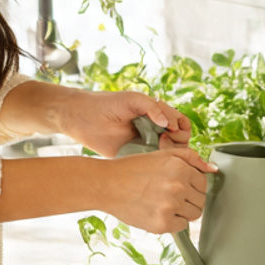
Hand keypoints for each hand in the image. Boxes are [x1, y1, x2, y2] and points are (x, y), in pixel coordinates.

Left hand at [58, 88, 192, 157]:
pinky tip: (151, 159)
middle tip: (163, 138)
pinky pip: (153, 165)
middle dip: (178, 140)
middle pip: (180, 141)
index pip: (181, 123)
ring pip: (170, 155)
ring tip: (157, 146)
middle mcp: (155, 131)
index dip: (180, 126)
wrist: (83, 118)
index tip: (170, 127)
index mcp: (157, 115)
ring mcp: (147, 146)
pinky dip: (158, 165)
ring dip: (170, 153)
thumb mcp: (133, 99)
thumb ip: (153, 107)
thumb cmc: (108, 104)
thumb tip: (168, 123)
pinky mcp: (136, 158)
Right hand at [99, 149, 214, 234]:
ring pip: (193, 215)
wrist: (108, 184)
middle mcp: (178, 186)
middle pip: (200, 200)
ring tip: (165, 203)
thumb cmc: (133, 168)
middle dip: (189, 198)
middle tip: (171, 195)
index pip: (203, 182)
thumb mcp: (162, 155)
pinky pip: (181, 226)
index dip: (192, 184)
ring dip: (183, 211)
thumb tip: (213, 169)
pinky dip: (173, 222)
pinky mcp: (162, 224)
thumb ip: (190, 158)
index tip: (181, 185)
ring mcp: (170, 206)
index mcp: (180, 167)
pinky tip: (158, 211)